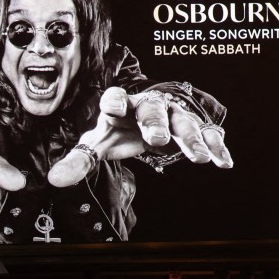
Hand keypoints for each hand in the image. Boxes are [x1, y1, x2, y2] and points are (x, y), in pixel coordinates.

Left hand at [47, 87, 232, 185]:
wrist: (150, 114)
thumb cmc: (121, 128)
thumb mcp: (99, 143)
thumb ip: (79, 160)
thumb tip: (54, 179)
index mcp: (121, 105)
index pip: (114, 98)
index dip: (114, 101)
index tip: (114, 105)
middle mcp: (149, 105)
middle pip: (152, 110)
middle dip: (156, 123)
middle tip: (158, 138)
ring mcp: (174, 115)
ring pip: (184, 122)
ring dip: (192, 139)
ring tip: (198, 158)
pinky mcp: (195, 127)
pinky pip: (208, 134)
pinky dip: (216, 147)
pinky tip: (224, 161)